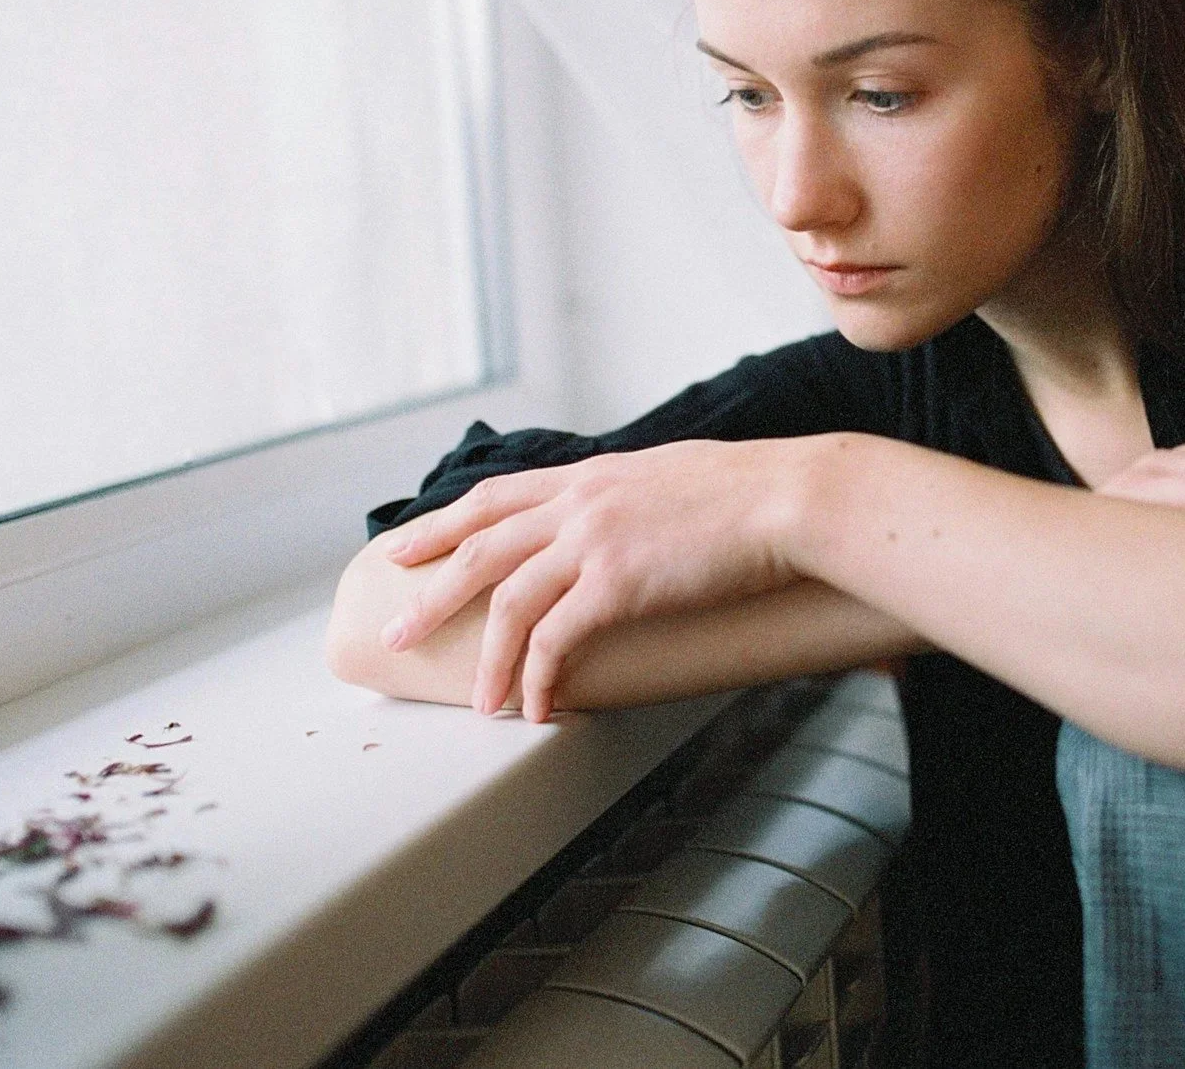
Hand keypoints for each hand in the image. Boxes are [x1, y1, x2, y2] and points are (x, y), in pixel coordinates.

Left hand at [371, 439, 814, 720]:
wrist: (789, 497)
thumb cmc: (750, 492)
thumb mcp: (670, 477)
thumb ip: (631, 498)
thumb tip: (624, 527)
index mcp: (589, 475)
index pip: (494, 498)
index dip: (440, 525)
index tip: (402, 548)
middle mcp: (579, 503)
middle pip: (478, 549)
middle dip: (429, 595)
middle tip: (395, 634)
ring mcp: (594, 542)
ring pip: (508, 603)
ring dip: (488, 661)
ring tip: (479, 703)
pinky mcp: (618, 584)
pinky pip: (556, 641)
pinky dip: (539, 679)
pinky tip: (538, 708)